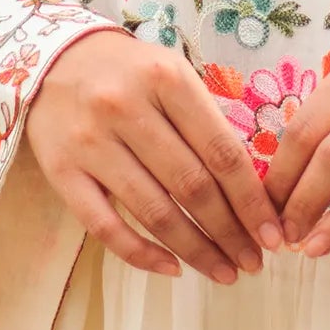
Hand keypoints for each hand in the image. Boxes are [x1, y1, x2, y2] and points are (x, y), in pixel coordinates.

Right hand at [26, 27, 285, 282]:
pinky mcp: (61, 171)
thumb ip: (207, 124)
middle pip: (191, 186)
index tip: (272, 234)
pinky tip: (171, 268)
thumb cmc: (131, 73)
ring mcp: (90, 142)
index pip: (221, 152)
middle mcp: (126, 107)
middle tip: (253, 262)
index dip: (252, 201)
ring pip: (153, 211)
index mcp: (167, 79)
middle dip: (230, 232)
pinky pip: (105, 226)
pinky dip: (141, 254)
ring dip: (195, 250)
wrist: (56, 58)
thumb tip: (251, 193)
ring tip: (223, 271)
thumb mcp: (174, 76)